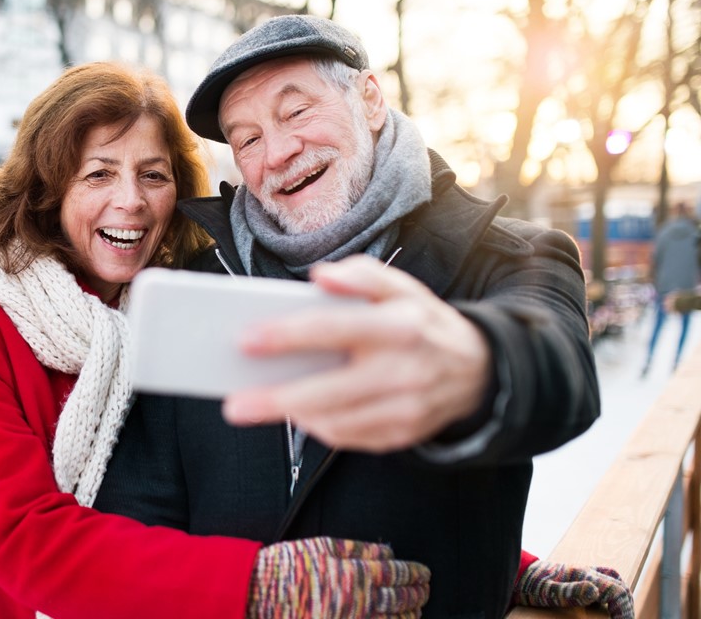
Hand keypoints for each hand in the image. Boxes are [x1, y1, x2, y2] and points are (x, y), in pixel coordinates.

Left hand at [222, 255, 490, 451]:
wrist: (478, 370)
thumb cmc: (421, 323)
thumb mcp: (402, 287)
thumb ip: (361, 275)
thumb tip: (320, 276)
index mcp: (400, 326)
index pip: (334, 329)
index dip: (287, 335)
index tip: (245, 341)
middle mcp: (404, 371)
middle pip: (328, 391)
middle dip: (276, 400)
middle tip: (233, 405)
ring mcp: (405, 410)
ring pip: (335, 421)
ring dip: (291, 416)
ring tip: (255, 404)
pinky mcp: (403, 435)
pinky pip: (349, 438)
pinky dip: (318, 427)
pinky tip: (297, 413)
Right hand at [248, 536, 429, 617]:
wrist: (260, 594)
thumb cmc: (288, 567)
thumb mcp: (322, 547)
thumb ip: (357, 549)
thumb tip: (386, 550)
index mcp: (356, 573)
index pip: (396, 573)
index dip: (414, 573)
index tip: (423, 573)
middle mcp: (360, 600)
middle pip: (399, 598)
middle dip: (417, 593)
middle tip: (425, 589)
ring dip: (410, 614)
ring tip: (418, 609)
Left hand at [512, 560, 633, 618]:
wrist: (516, 574)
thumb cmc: (529, 584)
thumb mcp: (548, 592)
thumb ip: (570, 592)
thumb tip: (596, 592)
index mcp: (583, 575)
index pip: (616, 591)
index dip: (624, 610)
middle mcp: (586, 572)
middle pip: (619, 586)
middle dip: (626, 606)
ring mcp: (582, 574)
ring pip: (613, 581)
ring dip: (621, 598)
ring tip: (621, 616)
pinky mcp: (577, 578)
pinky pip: (602, 582)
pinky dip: (610, 594)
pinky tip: (605, 607)